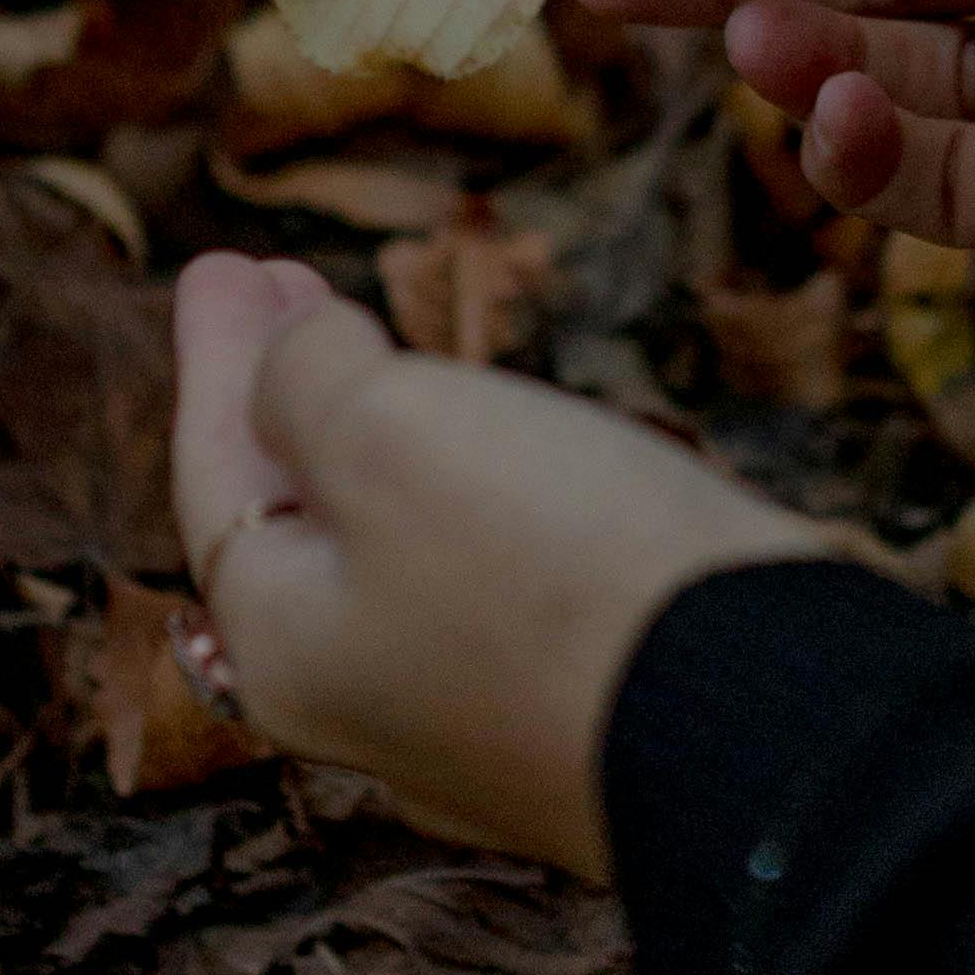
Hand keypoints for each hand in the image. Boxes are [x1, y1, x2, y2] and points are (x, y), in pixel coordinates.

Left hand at [170, 253, 830, 873]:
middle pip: (295, 517)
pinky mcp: (578, 704)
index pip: (218, 475)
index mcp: (284, 643)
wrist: (755, 715)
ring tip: (374, 350)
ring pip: (388, 546)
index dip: (219, 356)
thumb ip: (307, 381)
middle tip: (282, 285)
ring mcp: (475, 715)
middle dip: (285, 394)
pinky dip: (454, 488)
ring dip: (371, 434)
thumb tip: (301, 364)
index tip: (223, 259)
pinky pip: (477, 576)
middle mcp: (364, 699)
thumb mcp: (385, 432)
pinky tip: (488, 454)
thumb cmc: (547, 570)